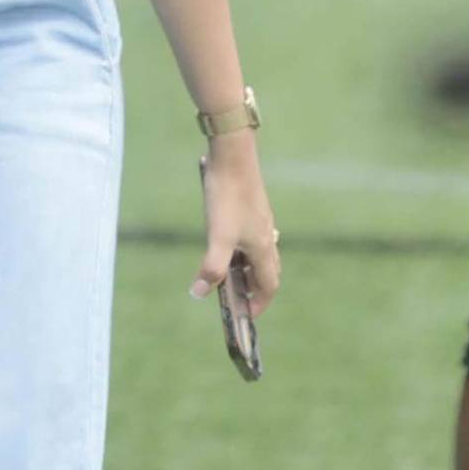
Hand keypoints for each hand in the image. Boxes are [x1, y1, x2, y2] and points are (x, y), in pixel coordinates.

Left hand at [191, 134, 280, 315]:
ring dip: (246, 266)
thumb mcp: (217, 236)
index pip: (269, 286)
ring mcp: (261, 220)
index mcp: (263, 249)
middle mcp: (267, 236)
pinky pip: (252, 236)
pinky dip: (242, 247)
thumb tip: (199, 294)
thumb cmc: (227, 196)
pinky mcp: (252, 207)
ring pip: (260, 253)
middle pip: (267, 271)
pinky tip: (225, 238)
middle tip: (233, 295)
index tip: (245, 314)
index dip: (259, 303)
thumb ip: (211, 267)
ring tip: (225, 270)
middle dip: (253, 287)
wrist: (232, 155)